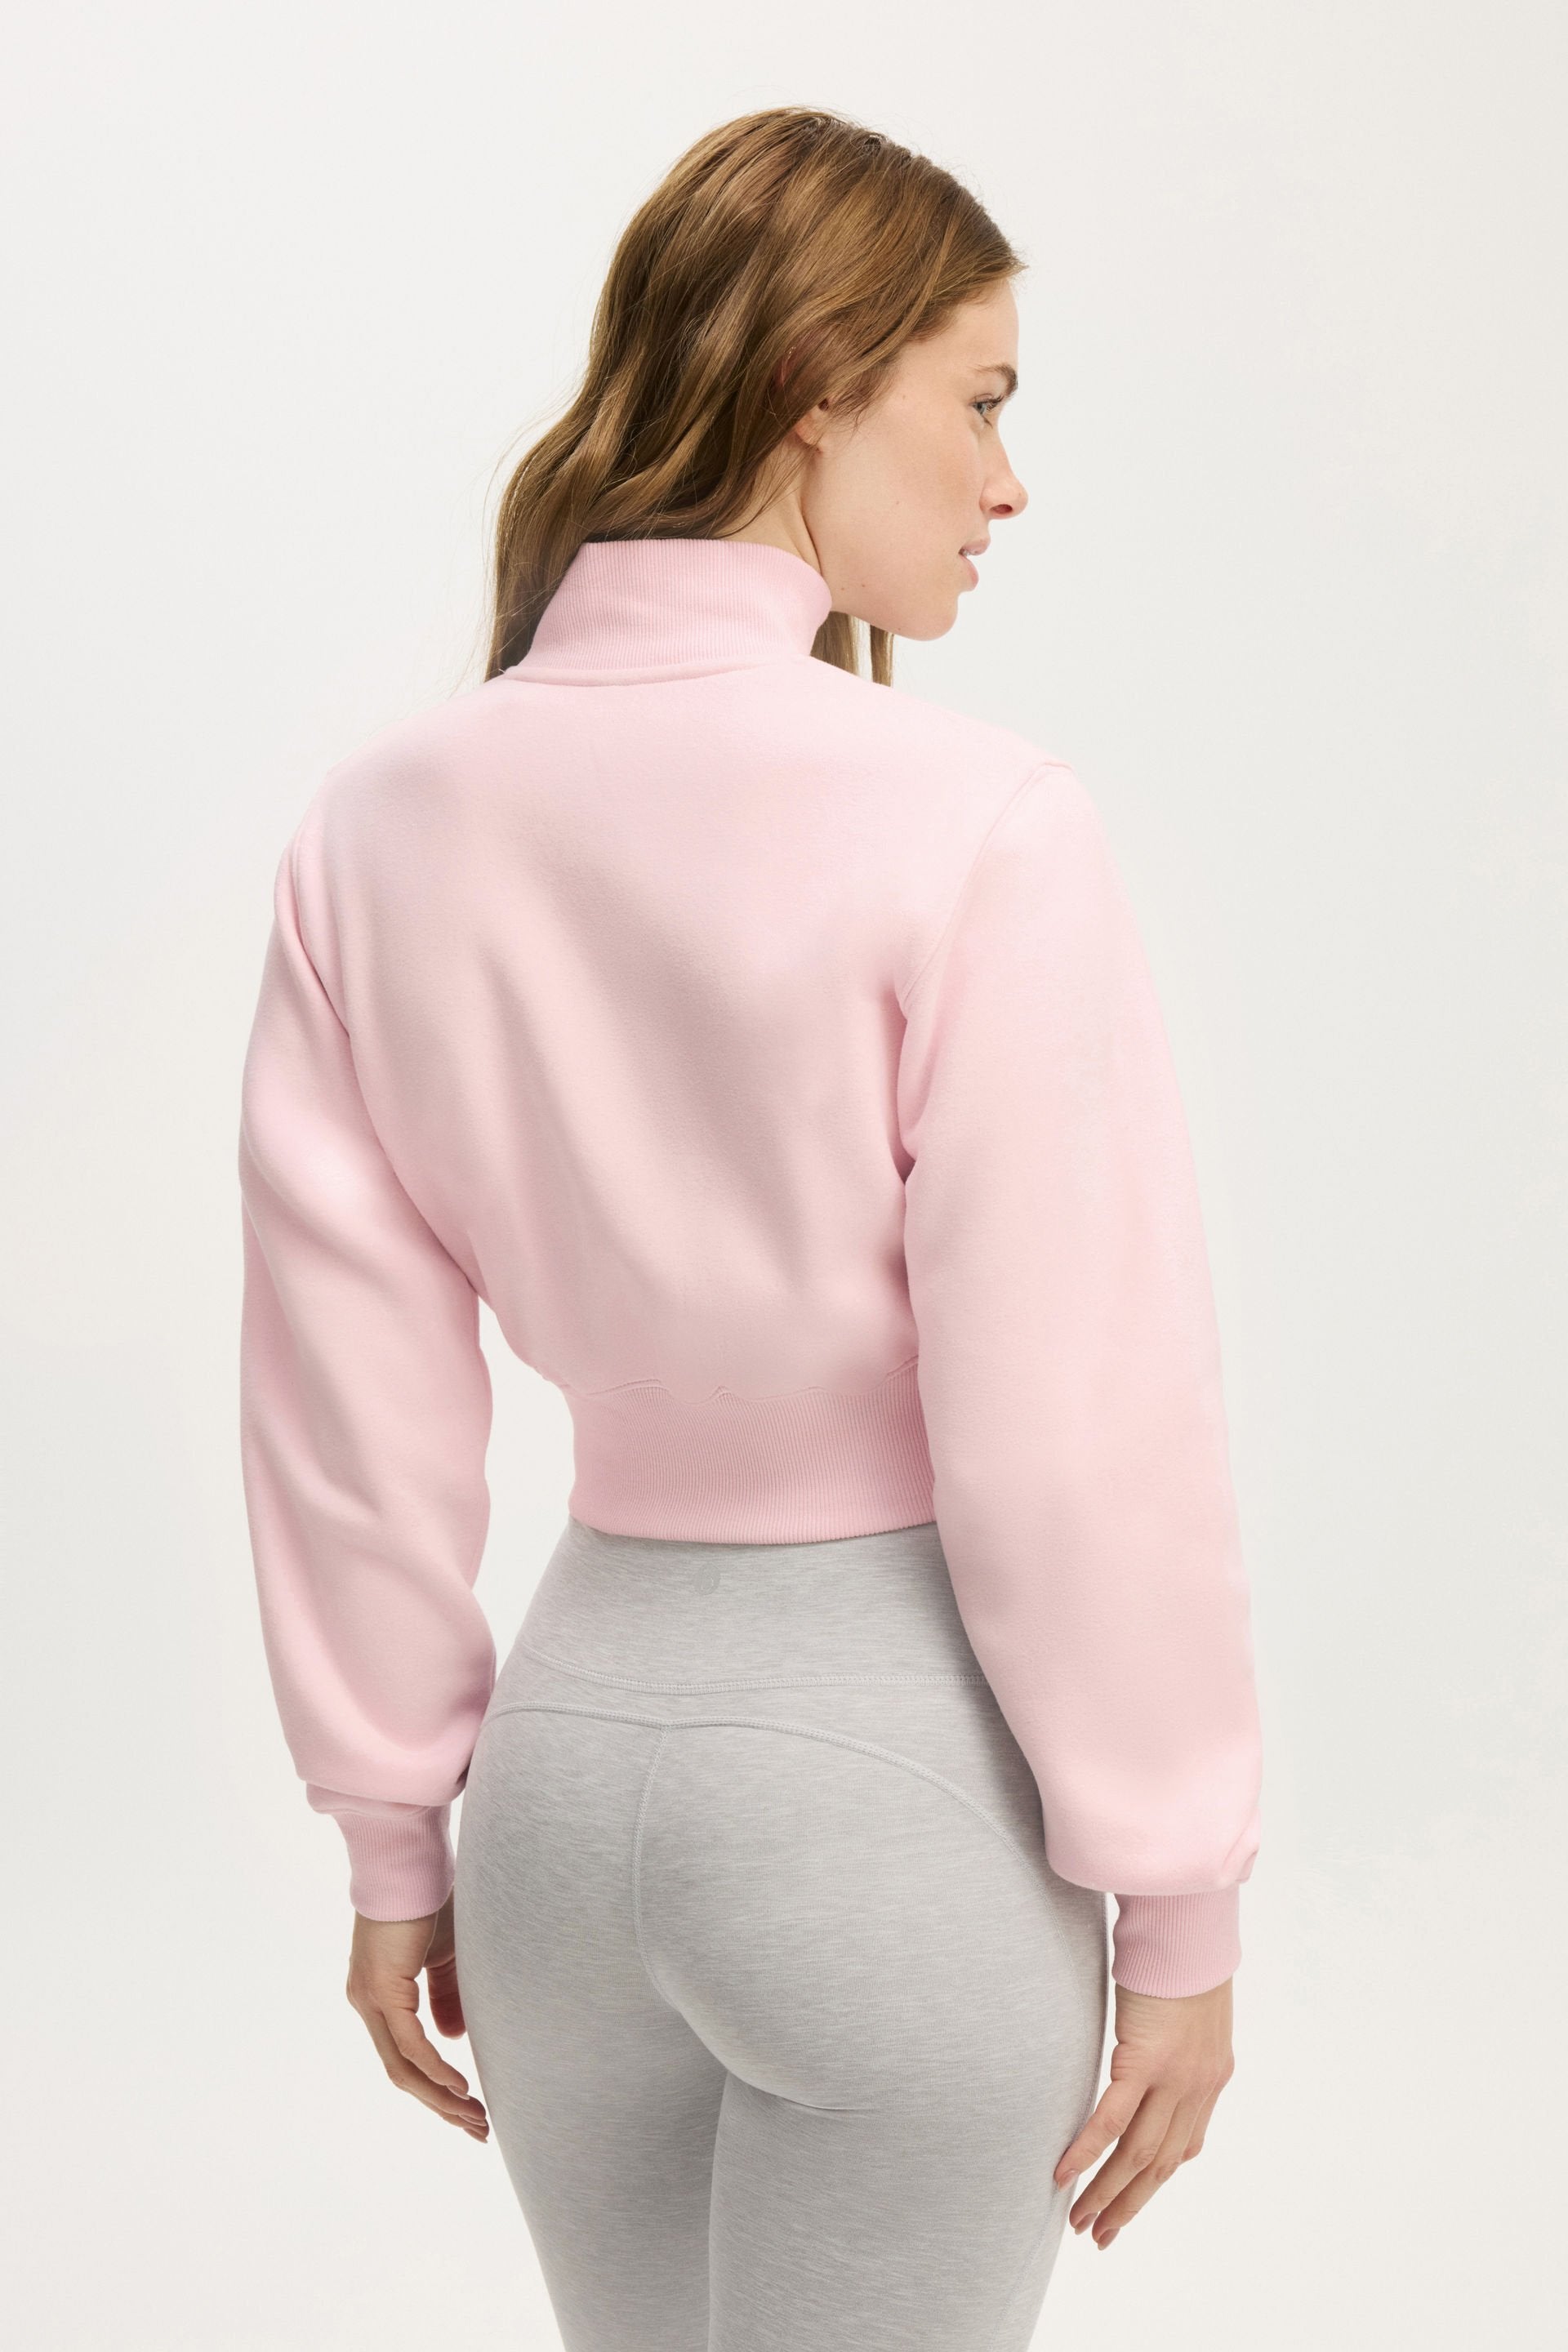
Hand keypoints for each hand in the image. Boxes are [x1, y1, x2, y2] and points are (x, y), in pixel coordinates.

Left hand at [345, 1893, 489, 2140]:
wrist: (409, 1863)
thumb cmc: (428, 1901)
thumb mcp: (443, 1958)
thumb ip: (446, 1998)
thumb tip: (453, 2040)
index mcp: (379, 1998)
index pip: (405, 2058)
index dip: (436, 2089)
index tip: (469, 2110)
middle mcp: (368, 2005)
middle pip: (403, 2074)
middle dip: (442, 2106)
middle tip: (478, 2129)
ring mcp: (370, 2001)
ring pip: (404, 2068)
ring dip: (440, 2098)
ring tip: (475, 2118)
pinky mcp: (382, 1991)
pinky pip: (410, 2045)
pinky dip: (436, 2069)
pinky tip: (461, 2087)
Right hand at [1053, 1975, 1233, 2249]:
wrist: (1188, 1928)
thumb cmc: (1184, 1957)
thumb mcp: (1196, 2013)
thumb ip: (1181, 2046)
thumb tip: (1162, 2058)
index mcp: (1210, 2080)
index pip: (1183, 2147)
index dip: (1155, 2181)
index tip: (1131, 2202)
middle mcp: (1196, 2087)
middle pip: (1160, 2164)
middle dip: (1130, 2204)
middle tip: (1101, 2235)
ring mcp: (1171, 2078)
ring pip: (1136, 2153)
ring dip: (1107, 2192)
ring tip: (1079, 2220)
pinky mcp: (1142, 2060)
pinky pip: (1112, 2119)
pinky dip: (1087, 2151)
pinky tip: (1065, 2174)